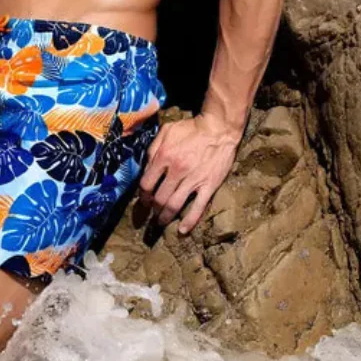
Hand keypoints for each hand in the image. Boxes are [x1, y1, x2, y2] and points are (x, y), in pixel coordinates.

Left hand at [137, 114, 240, 234]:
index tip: (142, 200)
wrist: (219, 129)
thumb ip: (153, 149)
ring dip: (164, 217)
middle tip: (150, 213)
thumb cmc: (190, 129)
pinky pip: (198, 207)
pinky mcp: (209, 186)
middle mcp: (177, 170)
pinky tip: (182, 231)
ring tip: (160, 222)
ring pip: (174, 205)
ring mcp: (193, 180)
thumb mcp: (166, 132)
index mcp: (164, 156)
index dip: (142, 195)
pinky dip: (189, 222)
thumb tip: (145, 167)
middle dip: (152, 208)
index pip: (146, 183)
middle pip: (158, 197)